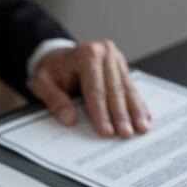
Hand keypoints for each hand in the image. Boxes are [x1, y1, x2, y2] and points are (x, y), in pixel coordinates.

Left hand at [30, 41, 150, 137]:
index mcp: (85, 54)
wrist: (57, 57)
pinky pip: (131, 87)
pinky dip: (138, 103)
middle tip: (126, 134)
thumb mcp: (42, 83)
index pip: (95, 89)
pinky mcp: (121, 66)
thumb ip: (54, 100)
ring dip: (134, 111)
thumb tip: (68, 118)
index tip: (107, 131)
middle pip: (114, 89)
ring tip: (141, 128)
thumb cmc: (51, 70)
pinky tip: (145, 116)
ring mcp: (115, 58)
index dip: (101, 112)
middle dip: (121, 115)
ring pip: (127, 89)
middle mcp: (104, 52)